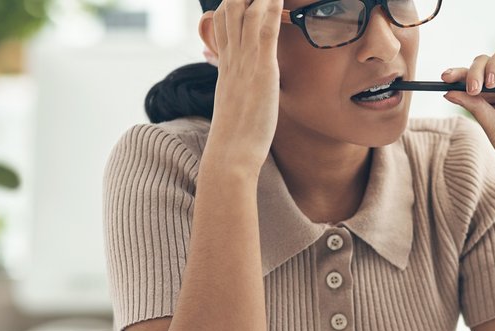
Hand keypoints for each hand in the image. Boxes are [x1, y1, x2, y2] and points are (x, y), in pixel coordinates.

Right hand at [206, 0, 281, 166]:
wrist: (231, 153)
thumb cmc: (236, 136)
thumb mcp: (234, 105)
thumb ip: (237, 89)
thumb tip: (241, 88)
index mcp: (225, 65)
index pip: (224, 23)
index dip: (231, 4)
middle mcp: (232, 58)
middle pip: (231, 11)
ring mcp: (245, 62)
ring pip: (246, 14)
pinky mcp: (261, 69)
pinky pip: (264, 30)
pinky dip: (271, 8)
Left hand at [442, 46, 494, 186]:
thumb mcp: (491, 125)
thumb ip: (474, 105)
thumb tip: (447, 90)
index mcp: (489, 95)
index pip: (470, 76)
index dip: (457, 73)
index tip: (445, 78)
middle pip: (485, 61)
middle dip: (475, 70)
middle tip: (473, 88)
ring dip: (494, 65)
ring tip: (492, 84)